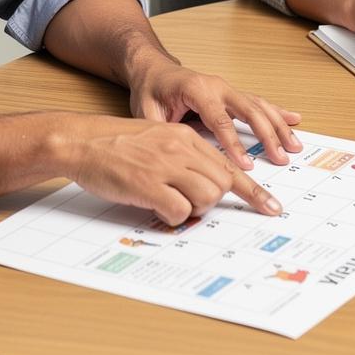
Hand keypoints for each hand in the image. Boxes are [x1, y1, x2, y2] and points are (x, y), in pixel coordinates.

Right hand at [65, 114, 283, 225]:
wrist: (82, 141)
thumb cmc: (115, 146)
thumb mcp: (157, 141)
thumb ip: (183, 159)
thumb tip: (204, 188)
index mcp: (185, 136)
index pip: (229, 165)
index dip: (253, 191)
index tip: (272, 208)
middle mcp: (180, 148)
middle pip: (223, 184)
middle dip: (212, 201)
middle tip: (188, 202)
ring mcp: (165, 165)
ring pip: (207, 197)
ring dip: (194, 209)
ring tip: (170, 203)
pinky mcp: (149, 184)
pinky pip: (180, 212)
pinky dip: (173, 217)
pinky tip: (156, 208)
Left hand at [129, 58, 301, 169]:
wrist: (153, 68)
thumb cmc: (150, 88)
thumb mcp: (146, 111)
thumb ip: (160, 132)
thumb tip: (170, 161)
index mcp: (197, 88)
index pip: (219, 119)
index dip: (233, 143)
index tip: (245, 165)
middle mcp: (217, 85)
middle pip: (249, 110)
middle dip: (267, 135)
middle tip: (280, 157)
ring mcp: (227, 88)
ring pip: (259, 106)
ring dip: (278, 126)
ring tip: (295, 146)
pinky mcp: (231, 94)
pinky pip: (259, 102)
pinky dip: (277, 111)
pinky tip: (295, 119)